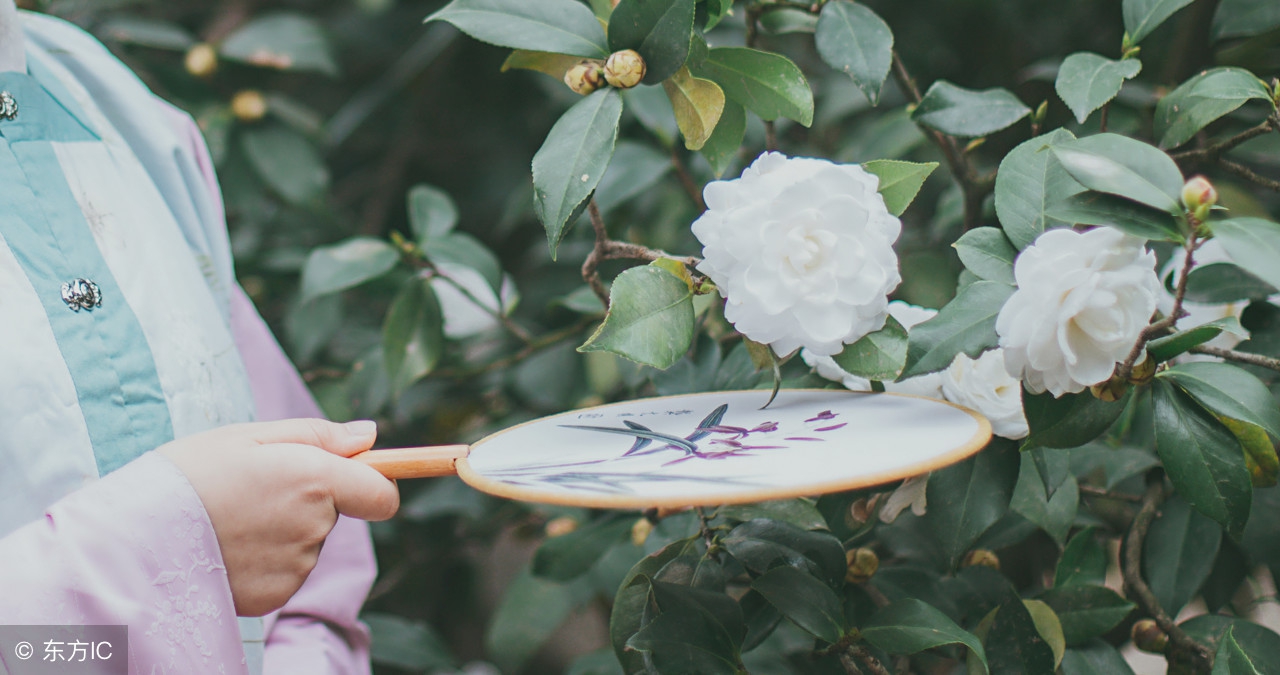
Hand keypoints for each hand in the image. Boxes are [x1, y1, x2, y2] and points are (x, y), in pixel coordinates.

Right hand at [158, 419, 398, 615]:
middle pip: (334, 513)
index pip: (381, 494)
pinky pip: (285, 571)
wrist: (135, 535)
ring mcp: (296, 566)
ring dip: (282, 529)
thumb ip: (319, 435)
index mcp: (316, 480)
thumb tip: (371, 436)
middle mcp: (314, 527)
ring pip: (306, 542)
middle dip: (306, 499)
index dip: (373, 484)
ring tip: (231, 517)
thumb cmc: (190, 472)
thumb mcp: (250, 436)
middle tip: (253, 488)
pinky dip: (264, 559)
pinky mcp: (274, 595)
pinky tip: (228, 545)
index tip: (356, 476)